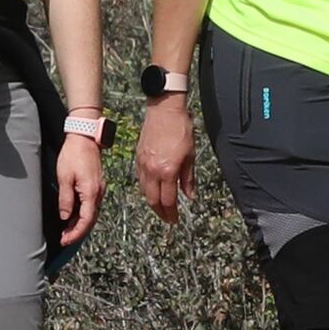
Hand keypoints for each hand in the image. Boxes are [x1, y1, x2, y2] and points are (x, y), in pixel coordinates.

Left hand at [51, 127, 106, 243]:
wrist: (84, 137)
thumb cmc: (73, 154)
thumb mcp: (64, 177)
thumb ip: (65, 199)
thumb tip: (65, 217)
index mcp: (91, 193)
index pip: (85, 221)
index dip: (75, 233)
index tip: (64, 240)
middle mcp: (99, 193)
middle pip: (90, 220)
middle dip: (78, 232)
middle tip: (64, 239)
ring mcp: (99, 189)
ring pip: (91, 213)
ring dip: (80, 224)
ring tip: (66, 230)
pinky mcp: (96, 184)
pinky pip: (91, 205)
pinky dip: (83, 214)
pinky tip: (73, 215)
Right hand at [136, 94, 196, 217]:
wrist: (164, 110)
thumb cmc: (180, 128)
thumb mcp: (190, 155)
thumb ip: (188, 178)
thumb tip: (190, 195)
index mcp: (167, 171)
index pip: (168, 200)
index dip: (171, 213)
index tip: (175, 219)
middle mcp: (152, 170)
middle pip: (153, 200)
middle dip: (161, 212)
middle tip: (168, 218)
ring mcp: (143, 164)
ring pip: (144, 191)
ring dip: (152, 202)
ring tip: (161, 206)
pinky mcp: (138, 157)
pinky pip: (140, 179)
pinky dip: (146, 189)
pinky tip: (153, 189)